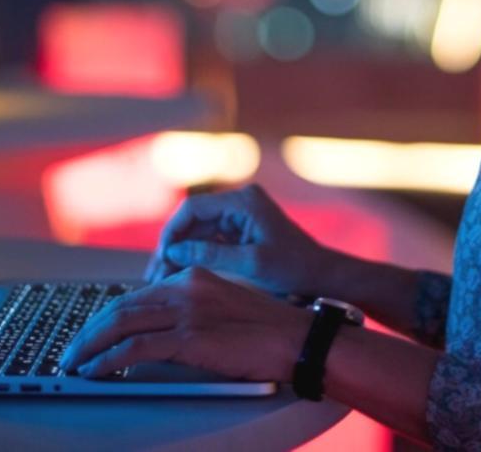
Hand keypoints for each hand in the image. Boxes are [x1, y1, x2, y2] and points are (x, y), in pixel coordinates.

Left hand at [58, 266, 311, 381]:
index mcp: (193, 276)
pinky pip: (136, 347)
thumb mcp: (225, 307)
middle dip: (88, 331)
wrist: (299, 338)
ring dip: (89, 346)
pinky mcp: (190, 337)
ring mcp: (187, 311)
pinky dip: (108, 360)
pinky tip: (95, 371)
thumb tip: (160, 333)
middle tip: (69, 351)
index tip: (90, 334)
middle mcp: (185, 287)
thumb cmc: (269, 330)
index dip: (107, 316)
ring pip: (120, 323)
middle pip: (120, 306)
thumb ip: (193, 310)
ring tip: (72, 364)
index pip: (136, 295)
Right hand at [144, 183, 336, 295]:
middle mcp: (240, 203)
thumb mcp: (252, 263)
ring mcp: (241, 216)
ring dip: (182, 253)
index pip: (194, 209)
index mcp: (243, 201)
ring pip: (199, 232)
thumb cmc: (295, 268)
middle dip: (174, 246)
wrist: (324, 276)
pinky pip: (211, 240)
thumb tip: (174, 250)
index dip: (173, 232)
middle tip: (156, 273)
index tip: (161, 256)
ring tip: (164, 279)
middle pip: (194, 221)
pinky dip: (196, 256)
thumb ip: (211, 254)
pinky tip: (182, 275)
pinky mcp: (242, 231)